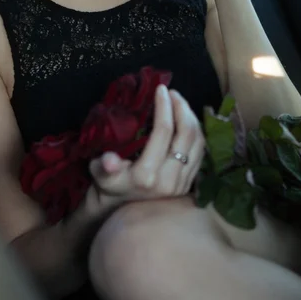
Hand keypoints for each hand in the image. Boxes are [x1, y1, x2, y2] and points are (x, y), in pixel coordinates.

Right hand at [84, 85, 204, 217]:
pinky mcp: (189, 184)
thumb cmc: (108, 186)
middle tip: (172, 92)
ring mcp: (182, 183)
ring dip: (191, 117)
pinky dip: (196, 131)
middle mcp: (169, 180)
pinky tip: (187, 119)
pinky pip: (201, 152)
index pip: (164, 131)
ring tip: (179, 102)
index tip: (160, 88)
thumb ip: (105, 166)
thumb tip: (109, 160)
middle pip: (186, 133)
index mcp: (146, 175)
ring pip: (198, 142)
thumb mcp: (100, 174)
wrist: (118, 212)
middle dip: (181, 107)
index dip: (164, 106)